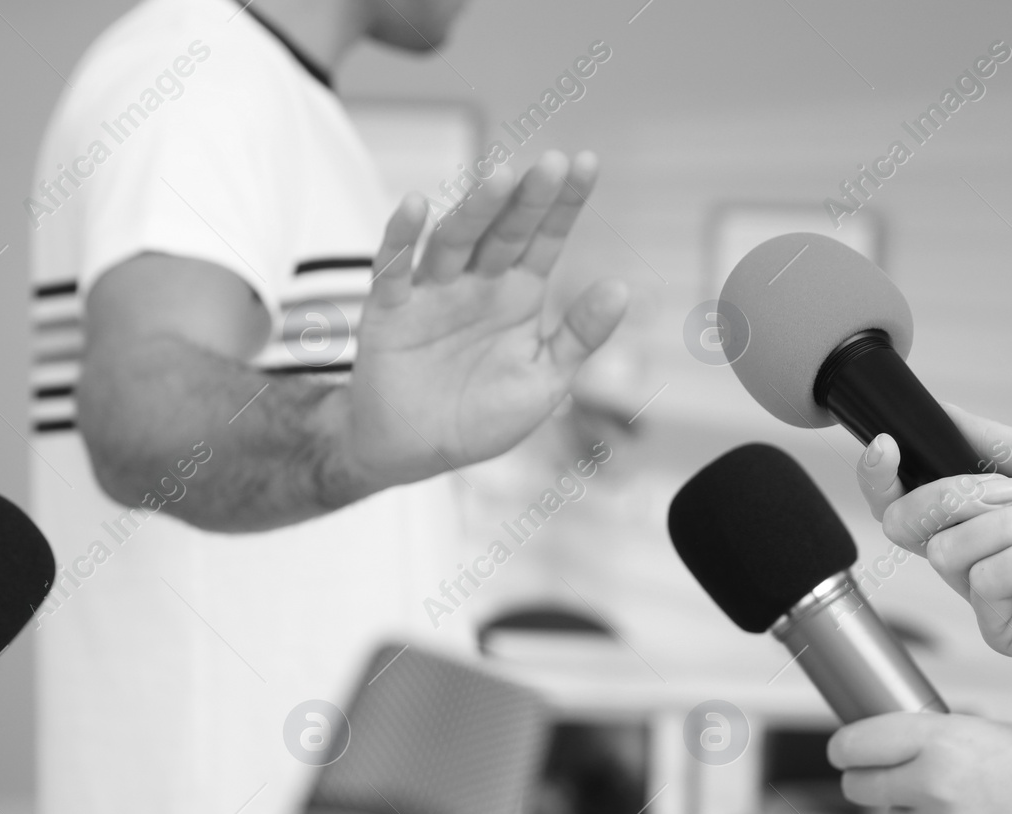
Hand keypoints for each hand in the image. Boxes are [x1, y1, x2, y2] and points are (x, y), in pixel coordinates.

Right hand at [343, 150, 628, 488]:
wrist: (414, 451)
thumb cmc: (480, 416)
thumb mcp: (543, 381)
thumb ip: (579, 337)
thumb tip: (622, 289)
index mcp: (518, 294)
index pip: (545, 238)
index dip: (564, 203)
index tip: (587, 164)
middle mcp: (477, 283)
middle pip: (504, 231)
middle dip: (526, 199)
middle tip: (550, 163)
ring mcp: (432, 292)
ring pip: (455, 241)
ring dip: (475, 210)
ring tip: (498, 177)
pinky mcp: (389, 310)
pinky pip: (393, 268)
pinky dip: (401, 237)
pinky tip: (415, 206)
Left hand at [828, 712, 1011, 813]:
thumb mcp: (998, 729)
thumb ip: (944, 734)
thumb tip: (906, 736)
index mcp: (939, 740)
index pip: (855, 744)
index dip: (845, 747)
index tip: (845, 749)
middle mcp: (932, 784)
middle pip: (860, 787)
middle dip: (871, 780)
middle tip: (889, 774)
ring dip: (917, 810)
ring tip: (964, 799)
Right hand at [856, 404, 1011, 668]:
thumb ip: (987, 439)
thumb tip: (942, 410)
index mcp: (980, 510)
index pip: (904, 495)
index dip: (882, 473)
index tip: (888, 446)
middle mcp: (975, 551)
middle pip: (905, 523)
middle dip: (951, 496)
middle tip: (1007, 490)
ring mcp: (986, 593)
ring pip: (947, 551)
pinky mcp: (1002, 629)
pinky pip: (985, 584)